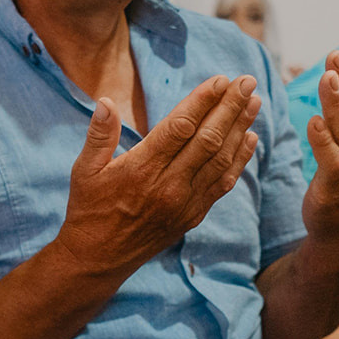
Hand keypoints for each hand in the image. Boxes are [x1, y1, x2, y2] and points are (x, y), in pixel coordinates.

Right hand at [55, 75, 261, 276]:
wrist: (98, 259)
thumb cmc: (87, 210)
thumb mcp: (84, 171)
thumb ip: (99, 136)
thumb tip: (106, 102)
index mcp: (141, 170)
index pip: (179, 127)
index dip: (202, 101)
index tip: (219, 79)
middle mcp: (168, 186)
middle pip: (208, 139)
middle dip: (230, 107)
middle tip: (247, 82)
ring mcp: (185, 202)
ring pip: (221, 159)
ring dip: (240, 128)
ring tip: (254, 102)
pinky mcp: (193, 215)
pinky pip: (223, 184)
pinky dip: (239, 160)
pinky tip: (250, 138)